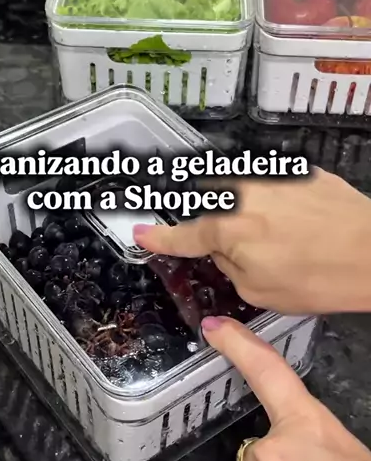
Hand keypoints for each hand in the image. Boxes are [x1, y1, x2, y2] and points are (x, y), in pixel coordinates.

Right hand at [133, 168, 370, 313]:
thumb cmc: (320, 276)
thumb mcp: (259, 290)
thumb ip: (228, 266)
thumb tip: (223, 251)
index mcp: (224, 226)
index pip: (180, 235)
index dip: (157, 238)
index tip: (140, 234)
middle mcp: (240, 192)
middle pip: (207, 201)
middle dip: (210, 221)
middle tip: (229, 242)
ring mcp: (268, 175)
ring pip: (236, 187)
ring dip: (240, 207)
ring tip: (274, 234)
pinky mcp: (295, 169)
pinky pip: (268, 182)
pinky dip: (271, 201)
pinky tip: (295, 222)